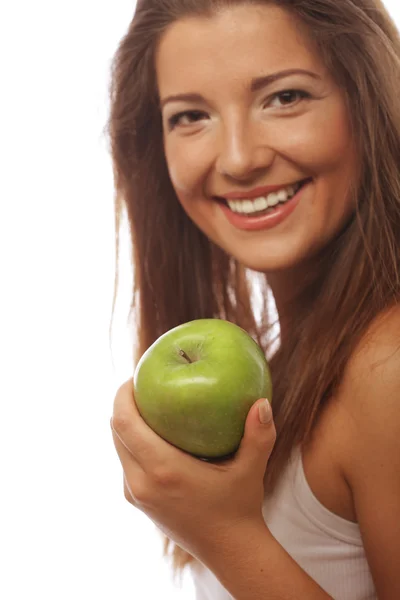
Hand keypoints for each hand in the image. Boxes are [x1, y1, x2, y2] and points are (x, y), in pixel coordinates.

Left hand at [110, 379, 275, 560]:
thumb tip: (262, 402)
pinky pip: (126, 462)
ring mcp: (136, 495)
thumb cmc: (240, 507)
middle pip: (116, 431)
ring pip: (118, 447)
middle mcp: (142, 483)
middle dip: (122, 403)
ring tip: (146, 402)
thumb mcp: (251, 469)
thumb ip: (259, 435)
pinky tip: (152, 431)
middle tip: (143, 384)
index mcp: (163, 470)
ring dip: (126, 423)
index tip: (135, 376)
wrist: (229, 551)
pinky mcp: (137, 501)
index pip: (125, 423)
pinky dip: (132, 442)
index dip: (122, 395)